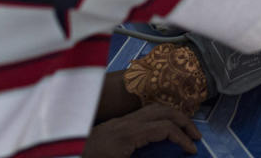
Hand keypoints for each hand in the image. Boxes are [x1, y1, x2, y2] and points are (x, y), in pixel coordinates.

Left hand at [83, 103, 200, 156]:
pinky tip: (163, 128)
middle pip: (163, 111)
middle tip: (196, 136)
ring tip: (184, 128)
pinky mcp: (115, 124)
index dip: (182, 138)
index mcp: (129, 135)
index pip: (165, 128)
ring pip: (154, 108)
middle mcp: (126, 123)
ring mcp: (120, 121)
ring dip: (172, 115)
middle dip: (183, 121)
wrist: (64, 155)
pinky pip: (144, 112)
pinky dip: (160, 116)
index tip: (192, 150)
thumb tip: (168, 157)